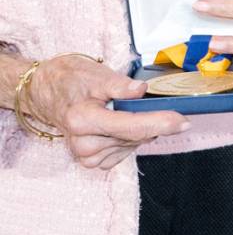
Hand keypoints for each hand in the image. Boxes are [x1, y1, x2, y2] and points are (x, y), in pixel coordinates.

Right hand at [26, 56, 187, 169]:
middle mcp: (83, 143)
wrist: (48, 92)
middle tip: (152, 103)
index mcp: (83, 120)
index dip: (160, 123)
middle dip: (152, 121)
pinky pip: (125, 150)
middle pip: (135, 136)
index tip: (183, 121)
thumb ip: (121, 84)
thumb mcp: (97, 74)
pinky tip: (121, 123)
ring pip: (133, 144)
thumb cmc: (72, 80)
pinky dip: (130, 136)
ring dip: (140, 128)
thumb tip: (141, 91)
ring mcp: (86, 155)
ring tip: (125, 109)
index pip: (131, 127)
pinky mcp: (92, 161)